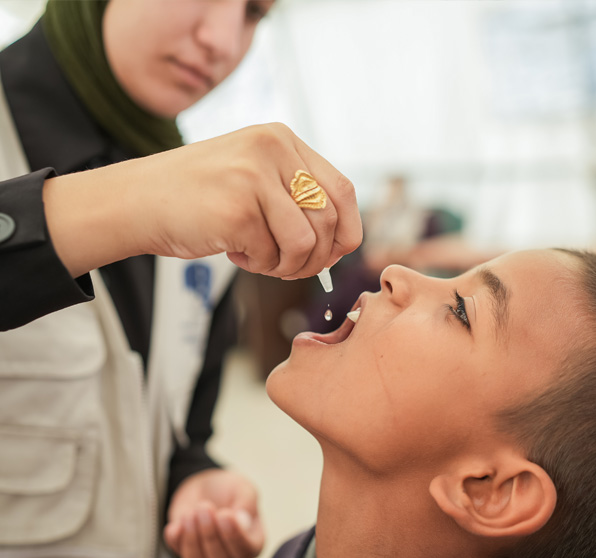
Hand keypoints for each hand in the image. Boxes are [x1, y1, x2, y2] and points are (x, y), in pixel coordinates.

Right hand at [44, 123, 361, 278]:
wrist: (136, 201)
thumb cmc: (197, 197)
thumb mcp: (253, 175)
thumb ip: (295, 195)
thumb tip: (342, 242)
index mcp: (281, 140)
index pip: (342, 191)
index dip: (345, 230)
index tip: (332, 254)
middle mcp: (272, 150)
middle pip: (329, 220)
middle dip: (315, 257)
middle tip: (285, 265)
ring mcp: (254, 177)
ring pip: (306, 243)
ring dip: (285, 265)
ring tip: (258, 258)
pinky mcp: (238, 210)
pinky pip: (273, 255)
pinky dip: (257, 264)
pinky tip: (233, 251)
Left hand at [163, 469, 264, 557]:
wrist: (205, 484)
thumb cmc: (229, 488)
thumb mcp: (243, 487)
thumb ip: (247, 502)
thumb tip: (242, 522)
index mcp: (253, 540)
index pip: (247, 551)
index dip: (235, 537)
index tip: (225, 515)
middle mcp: (232, 555)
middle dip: (210, 534)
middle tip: (205, 507)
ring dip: (191, 540)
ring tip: (190, 514)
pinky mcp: (185, 553)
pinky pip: (178, 555)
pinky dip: (176, 539)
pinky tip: (179, 521)